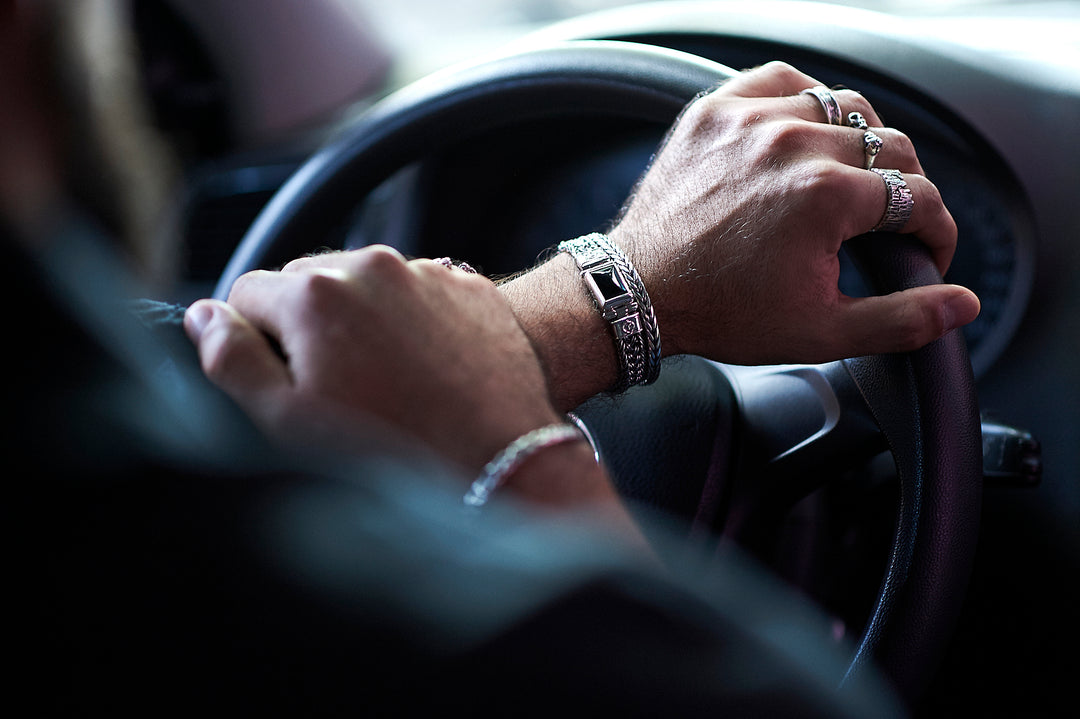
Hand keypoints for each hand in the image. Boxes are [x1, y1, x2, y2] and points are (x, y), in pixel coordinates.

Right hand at [185, 246, 645, 529]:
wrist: (501, 458)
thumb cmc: (390, 451)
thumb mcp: (287, 421)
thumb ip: (232, 360)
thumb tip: (203, 316)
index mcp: (313, 290)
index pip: (246, 294)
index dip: (254, 341)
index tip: (286, 382)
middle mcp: (369, 264)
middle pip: (306, 282)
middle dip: (307, 325)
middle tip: (336, 388)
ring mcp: (425, 271)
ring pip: (364, 287)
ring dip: (360, 320)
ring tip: (385, 382)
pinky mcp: (468, 286)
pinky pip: (418, 292)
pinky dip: (410, 320)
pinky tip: (424, 370)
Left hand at [609, 61, 979, 363]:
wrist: (639, 292)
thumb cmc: (721, 313)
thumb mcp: (820, 332)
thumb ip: (901, 318)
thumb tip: (962, 303)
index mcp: (826, 195)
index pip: (919, 197)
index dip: (936, 231)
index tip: (927, 249)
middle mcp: (793, 143)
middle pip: (890, 146)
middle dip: (907, 187)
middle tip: (892, 221)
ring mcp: (751, 119)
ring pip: (843, 106)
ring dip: (862, 141)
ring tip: (854, 177)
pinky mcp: (715, 110)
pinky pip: (780, 80)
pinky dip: (802, 100)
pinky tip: (803, 132)